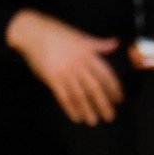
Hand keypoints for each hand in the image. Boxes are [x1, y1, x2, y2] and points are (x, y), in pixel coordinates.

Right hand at [6, 10, 122, 124]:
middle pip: (94, 88)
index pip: (106, 74)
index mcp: (89, 54)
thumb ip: (99, 44)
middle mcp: (79, 65)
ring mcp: (65, 72)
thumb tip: (116, 43)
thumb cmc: (59, 34)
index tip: (119, 99)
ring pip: (79, 95)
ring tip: (94, 121)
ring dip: (87, 109)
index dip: (114, 88)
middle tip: (110, 116)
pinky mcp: (51, 78)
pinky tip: (76, 117)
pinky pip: (63, 96)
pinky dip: (70, 108)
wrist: (34, 33)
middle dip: (104, 103)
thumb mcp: (82, 37)